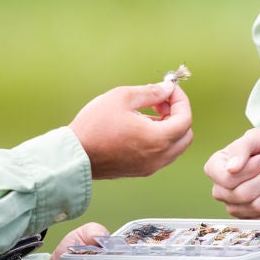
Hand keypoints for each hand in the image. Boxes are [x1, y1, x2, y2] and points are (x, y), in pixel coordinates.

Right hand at [69, 82, 192, 178]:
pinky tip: (139, 127)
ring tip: (146, 113)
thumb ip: (150, 92)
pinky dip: (159, 139)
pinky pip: (161, 154)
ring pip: (174, 146)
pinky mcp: (140, 171)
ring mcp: (150, 167)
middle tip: (159, 102)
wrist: (74, 155)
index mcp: (158, 139)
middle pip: (185, 135)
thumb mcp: (122, 98)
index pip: (186, 119)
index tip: (168, 89)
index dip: (180, 100)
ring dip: (168, 127)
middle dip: (177, 114)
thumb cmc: (95, 125)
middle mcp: (158, 157)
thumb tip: (168, 89)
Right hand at [203, 126, 259, 219]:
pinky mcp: (255, 219)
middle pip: (243, 195)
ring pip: (257, 207)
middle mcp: (222, 190)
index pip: (227, 179)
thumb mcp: (259, 137)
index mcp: (217, 168)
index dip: (250, 170)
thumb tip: (231, 168)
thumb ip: (241, 148)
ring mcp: (237, 207)